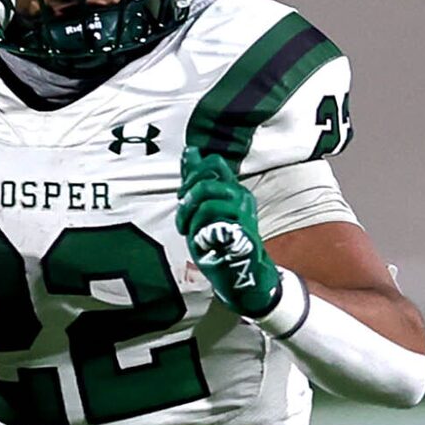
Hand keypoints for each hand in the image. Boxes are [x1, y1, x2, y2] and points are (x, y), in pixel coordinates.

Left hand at [179, 151, 283, 318]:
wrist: (234, 272)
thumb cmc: (217, 243)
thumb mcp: (201, 208)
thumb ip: (196, 182)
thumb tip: (189, 151)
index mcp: (232, 189)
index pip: (213, 161)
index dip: (193, 170)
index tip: (182, 194)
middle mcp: (240, 193)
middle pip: (210, 168)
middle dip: (188, 188)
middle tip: (182, 209)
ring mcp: (241, 207)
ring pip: (207, 189)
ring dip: (188, 209)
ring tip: (186, 228)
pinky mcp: (240, 221)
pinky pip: (210, 211)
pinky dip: (196, 225)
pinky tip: (197, 237)